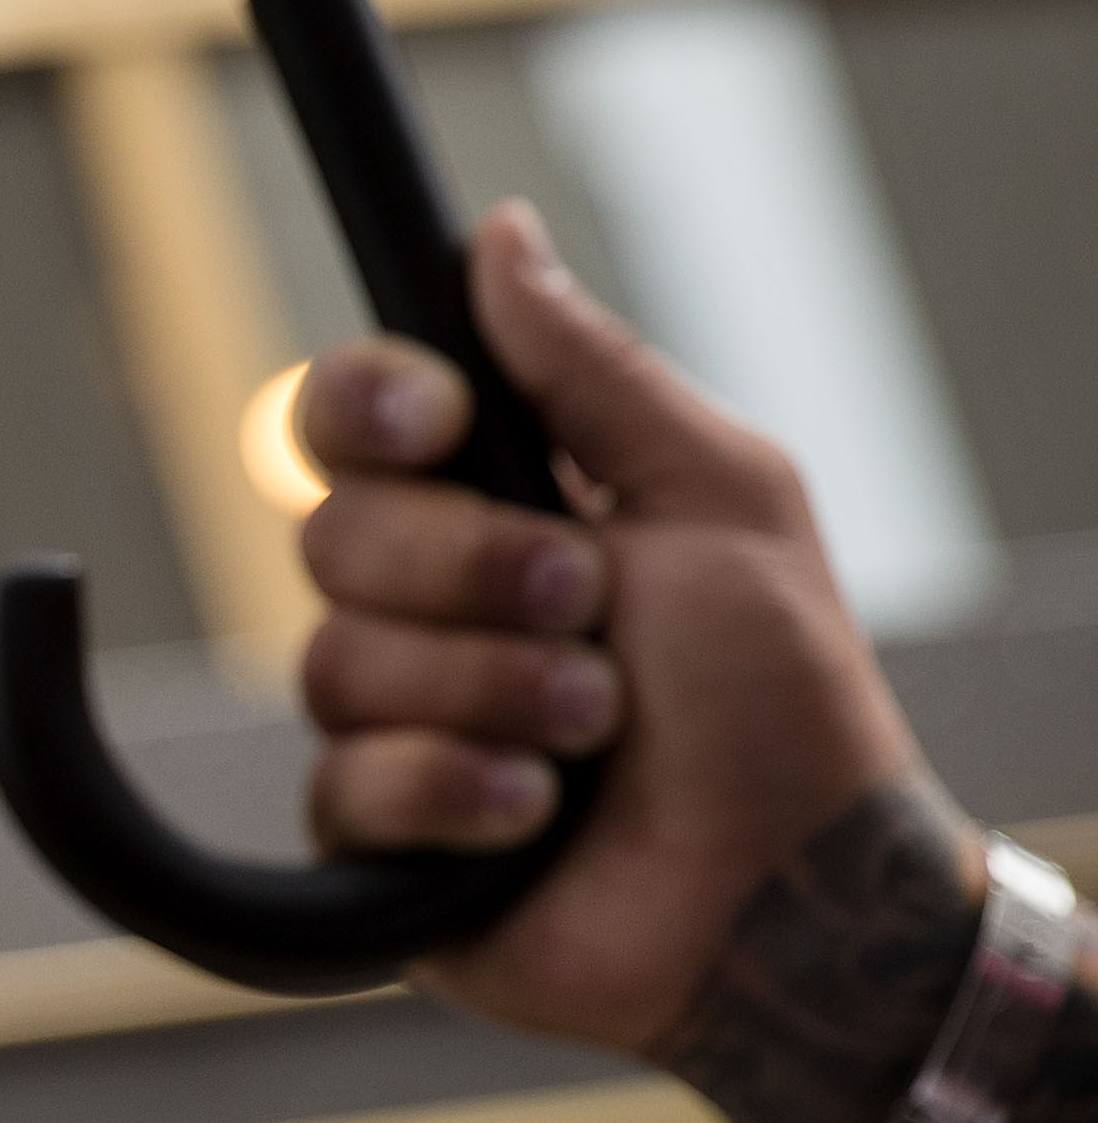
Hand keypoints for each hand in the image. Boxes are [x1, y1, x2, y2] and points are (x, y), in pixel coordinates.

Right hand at [292, 199, 950, 1055]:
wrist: (793, 887)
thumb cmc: (782, 697)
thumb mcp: (720, 494)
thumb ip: (596, 369)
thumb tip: (498, 234)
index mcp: (495, 510)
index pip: (346, 422)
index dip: (364, 410)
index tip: (441, 428)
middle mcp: (427, 610)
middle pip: (329, 535)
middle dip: (472, 572)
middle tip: (591, 610)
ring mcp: (394, 725)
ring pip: (335, 665)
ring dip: (493, 693)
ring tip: (595, 734)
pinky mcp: (375, 841)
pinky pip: (343, 787)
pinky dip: (457, 794)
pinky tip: (537, 817)